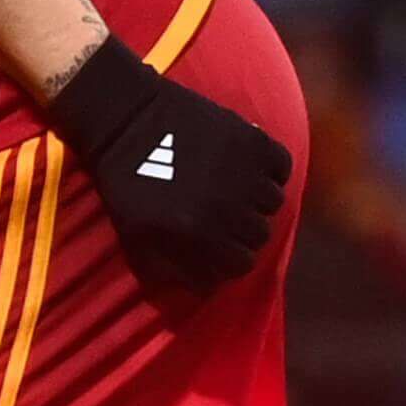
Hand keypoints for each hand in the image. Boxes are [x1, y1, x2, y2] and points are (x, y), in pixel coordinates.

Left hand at [41, 37, 294, 290]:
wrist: (124, 115)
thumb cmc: (125, 180)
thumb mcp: (135, 235)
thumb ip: (171, 269)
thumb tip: (207, 289)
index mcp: (197, 234)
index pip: (241, 265)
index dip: (231, 257)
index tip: (220, 245)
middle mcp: (226, 207)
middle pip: (260, 235)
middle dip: (243, 231)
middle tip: (226, 215)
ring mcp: (243, 173)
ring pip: (274, 203)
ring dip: (257, 199)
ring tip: (235, 188)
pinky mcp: (252, 140)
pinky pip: (281, 167)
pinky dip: (271, 168)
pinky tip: (249, 166)